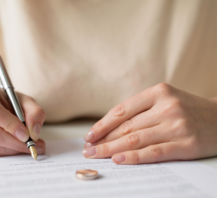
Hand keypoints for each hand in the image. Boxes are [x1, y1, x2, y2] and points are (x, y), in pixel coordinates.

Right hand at [0, 83, 45, 156]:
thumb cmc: (9, 100)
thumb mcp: (26, 100)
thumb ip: (35, 113)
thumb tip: (33, 133)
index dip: (10, 125)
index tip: (26, 134)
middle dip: (16, 142)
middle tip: (34, 145)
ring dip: (14, 149)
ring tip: (31, 146)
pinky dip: (8, 152)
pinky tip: (18, 146)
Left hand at [83, 83, 216, 163]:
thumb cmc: (187, 110)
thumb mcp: (165, 100)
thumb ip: (141, 111)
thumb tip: (109, 129)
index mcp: (158, 92)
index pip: (122, 110)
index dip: (102, 125)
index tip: (89, 136)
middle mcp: (167, 107)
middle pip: (126, 127)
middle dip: (104, 140)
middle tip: (88, 150)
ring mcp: (177, 125)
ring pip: (136, 139)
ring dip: (112, 149)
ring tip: (97, 156)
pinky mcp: (186, 144)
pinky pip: (154, 152)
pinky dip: (134, 157)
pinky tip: (118, 160)